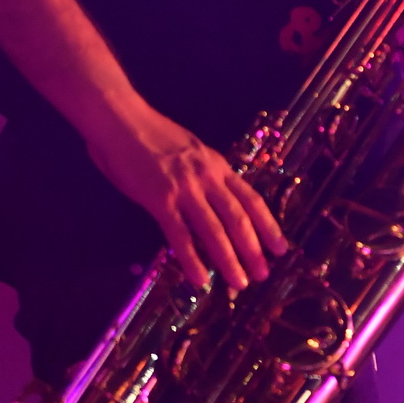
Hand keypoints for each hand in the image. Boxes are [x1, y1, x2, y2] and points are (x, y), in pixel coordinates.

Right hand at [85, 102, 288, 291]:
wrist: (122, 120)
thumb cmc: (153, 135)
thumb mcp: (192, 151)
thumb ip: (204, 175)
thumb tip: (214, 200)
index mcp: (218, 166)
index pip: (251, 199)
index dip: (268, 225)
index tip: (281, 247)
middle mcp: (208, 177)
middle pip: (239, 218)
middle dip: (254, 249)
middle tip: (263, 274)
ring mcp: (185, 189)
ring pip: (215, 230)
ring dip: (229, 259)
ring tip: (239, 282)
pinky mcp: (160, 200)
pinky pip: (180, 236)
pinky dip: (192, 260)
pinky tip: (200, 279)